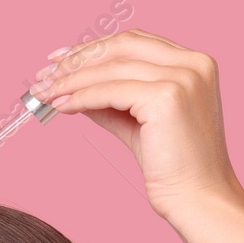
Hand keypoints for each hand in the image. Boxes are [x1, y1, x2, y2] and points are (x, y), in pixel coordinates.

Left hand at [32, 29, 243, 224]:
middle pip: (121, 46)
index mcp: (195, 63)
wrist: (199, 200)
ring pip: (112, 68)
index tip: (60, 59)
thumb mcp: (138, 124)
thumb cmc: (174, 168)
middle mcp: (193, 64)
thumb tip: (71, 89)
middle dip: (78, 59)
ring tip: (45, 93)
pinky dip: (82, 97)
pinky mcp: (167, 97)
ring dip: (72, 79)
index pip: (134, 42)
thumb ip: (111, 101)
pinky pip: (111, 91)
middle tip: (45, 75)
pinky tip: (62, 106)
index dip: (94, 48)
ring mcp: (182, 78)